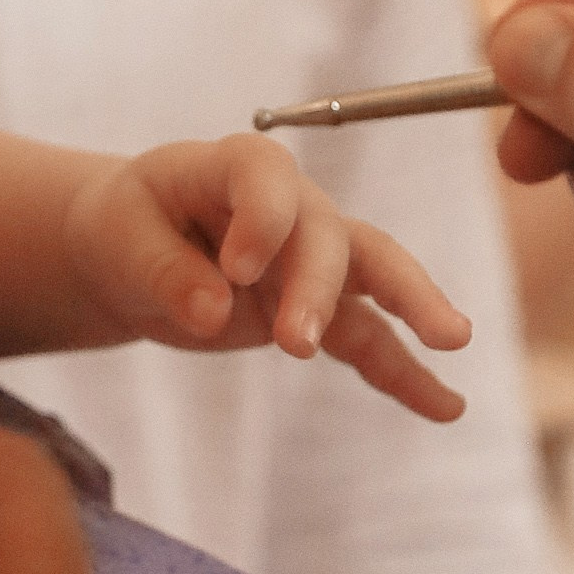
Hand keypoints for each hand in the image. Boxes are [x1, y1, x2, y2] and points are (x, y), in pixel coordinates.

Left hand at [65, 134, 471, 419]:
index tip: (235, 270)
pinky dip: (404, 373)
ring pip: (373, 274)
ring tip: (453, 340)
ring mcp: (312, 256)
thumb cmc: (124, 228)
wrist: (129, 250)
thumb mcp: (120, 239)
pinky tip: (445, 406)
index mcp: (235, 167)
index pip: (266, 178)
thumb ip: (164, 270)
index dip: (262, 220)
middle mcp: (289, 205)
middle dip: (318, 287)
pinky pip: (369, 338)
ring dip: (410, 306)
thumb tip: (214, 310)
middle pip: (326, 234)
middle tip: (294, 344)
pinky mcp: (319, 308)